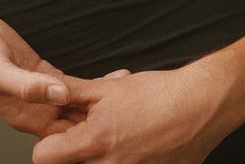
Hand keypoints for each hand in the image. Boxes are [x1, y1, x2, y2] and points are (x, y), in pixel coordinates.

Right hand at [0, 10, 124, 137]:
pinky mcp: (39, 71)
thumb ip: (28, 86)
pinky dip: (88, 83)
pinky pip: (68, 83)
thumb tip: (60, 95)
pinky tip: (108, 79)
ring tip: (130, 92)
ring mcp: (38, 90)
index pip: (66, 135)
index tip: (119, 124)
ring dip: (100, 98)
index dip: (91, 131)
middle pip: (75, 120)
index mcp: (24, 115)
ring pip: (76, 101)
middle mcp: (34, 107)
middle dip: (103, 116)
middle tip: (134, 107)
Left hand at [31, 68, 234, 163]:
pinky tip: (137, 143)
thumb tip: (48, 92)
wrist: (201, 106)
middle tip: (91, 130)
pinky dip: (126, 159)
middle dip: (75, 149)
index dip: (48, 142)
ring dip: (100, 154)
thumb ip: (71, 93)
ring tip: (118, 134)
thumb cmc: (158, 95)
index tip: (61, 132)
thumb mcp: (107, 88)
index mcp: (92, 143)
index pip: (42, 158)